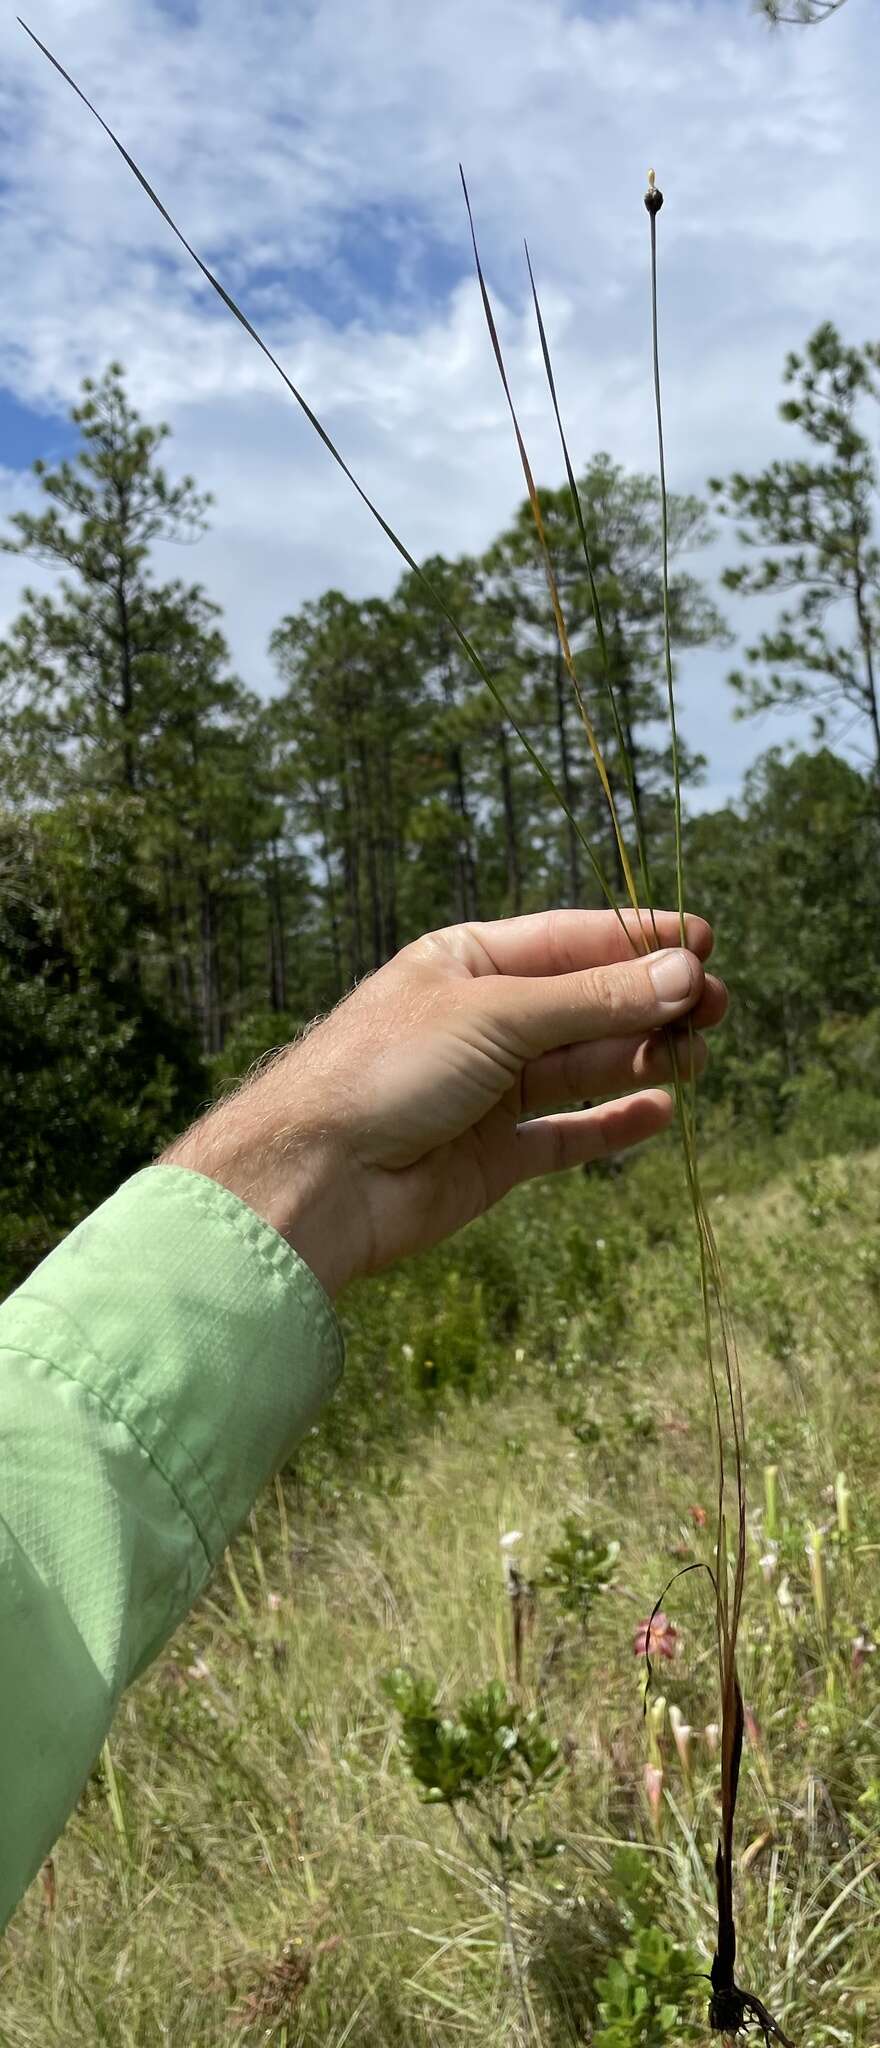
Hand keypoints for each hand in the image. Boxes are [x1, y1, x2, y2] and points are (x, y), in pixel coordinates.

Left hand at [162, 908, 726, 1297]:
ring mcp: (489, 1091)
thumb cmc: (385, 1071)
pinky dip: (614, 1124)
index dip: (636, 940)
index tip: (704, 940)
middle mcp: (481, 1022)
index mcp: (466, 963)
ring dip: (641, 1056)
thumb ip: (593, 1000)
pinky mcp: (495, 1157)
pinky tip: (661, 1111)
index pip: (568, 940)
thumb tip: (685, 970)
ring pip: (583, 1067)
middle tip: (715, 1006)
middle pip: (585, 1004)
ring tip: (695, 1053)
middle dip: (650, 1001)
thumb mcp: (496, 1016)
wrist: (315, 1180)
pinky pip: (568, 1134)